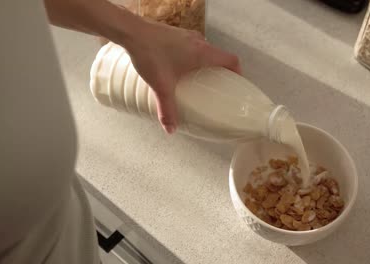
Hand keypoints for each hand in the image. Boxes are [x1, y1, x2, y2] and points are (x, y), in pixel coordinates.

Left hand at [123, 20, 240, 133]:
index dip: (238, 72)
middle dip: (219, 71)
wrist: (132, 32)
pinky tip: (178, 67)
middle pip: (218, 56)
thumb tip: (171, 128)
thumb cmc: (149, 52)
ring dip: (204, 63)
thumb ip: (167, 110)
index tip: (236, 83)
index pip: (231, 60)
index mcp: (203, 53)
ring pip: (204, 50)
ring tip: (196, 78)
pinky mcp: (176, 34)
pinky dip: (191, 57)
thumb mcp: (161, 86)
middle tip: (215, 85)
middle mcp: (198, 42)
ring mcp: (187, 36)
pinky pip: (191, 46)